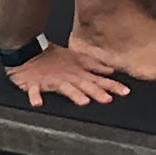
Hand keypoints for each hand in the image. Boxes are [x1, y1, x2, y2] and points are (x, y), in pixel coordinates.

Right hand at [5, 43, 131, 108]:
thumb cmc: (54, 58)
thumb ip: (94, 67)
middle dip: (96, 92)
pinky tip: (37, 103)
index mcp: (77, 73)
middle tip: (108, 99)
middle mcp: (68, 78)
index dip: (111, 86)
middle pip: (84, 86)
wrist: (29, 51)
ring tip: (82, 101)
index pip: (98, 81)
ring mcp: (51, 81)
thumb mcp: (76, 60)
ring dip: (73, 95)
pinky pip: (34, 92)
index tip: (126, 91)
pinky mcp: (34, 84)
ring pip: (64, 89)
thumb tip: (111, 71)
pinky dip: (35, 97)